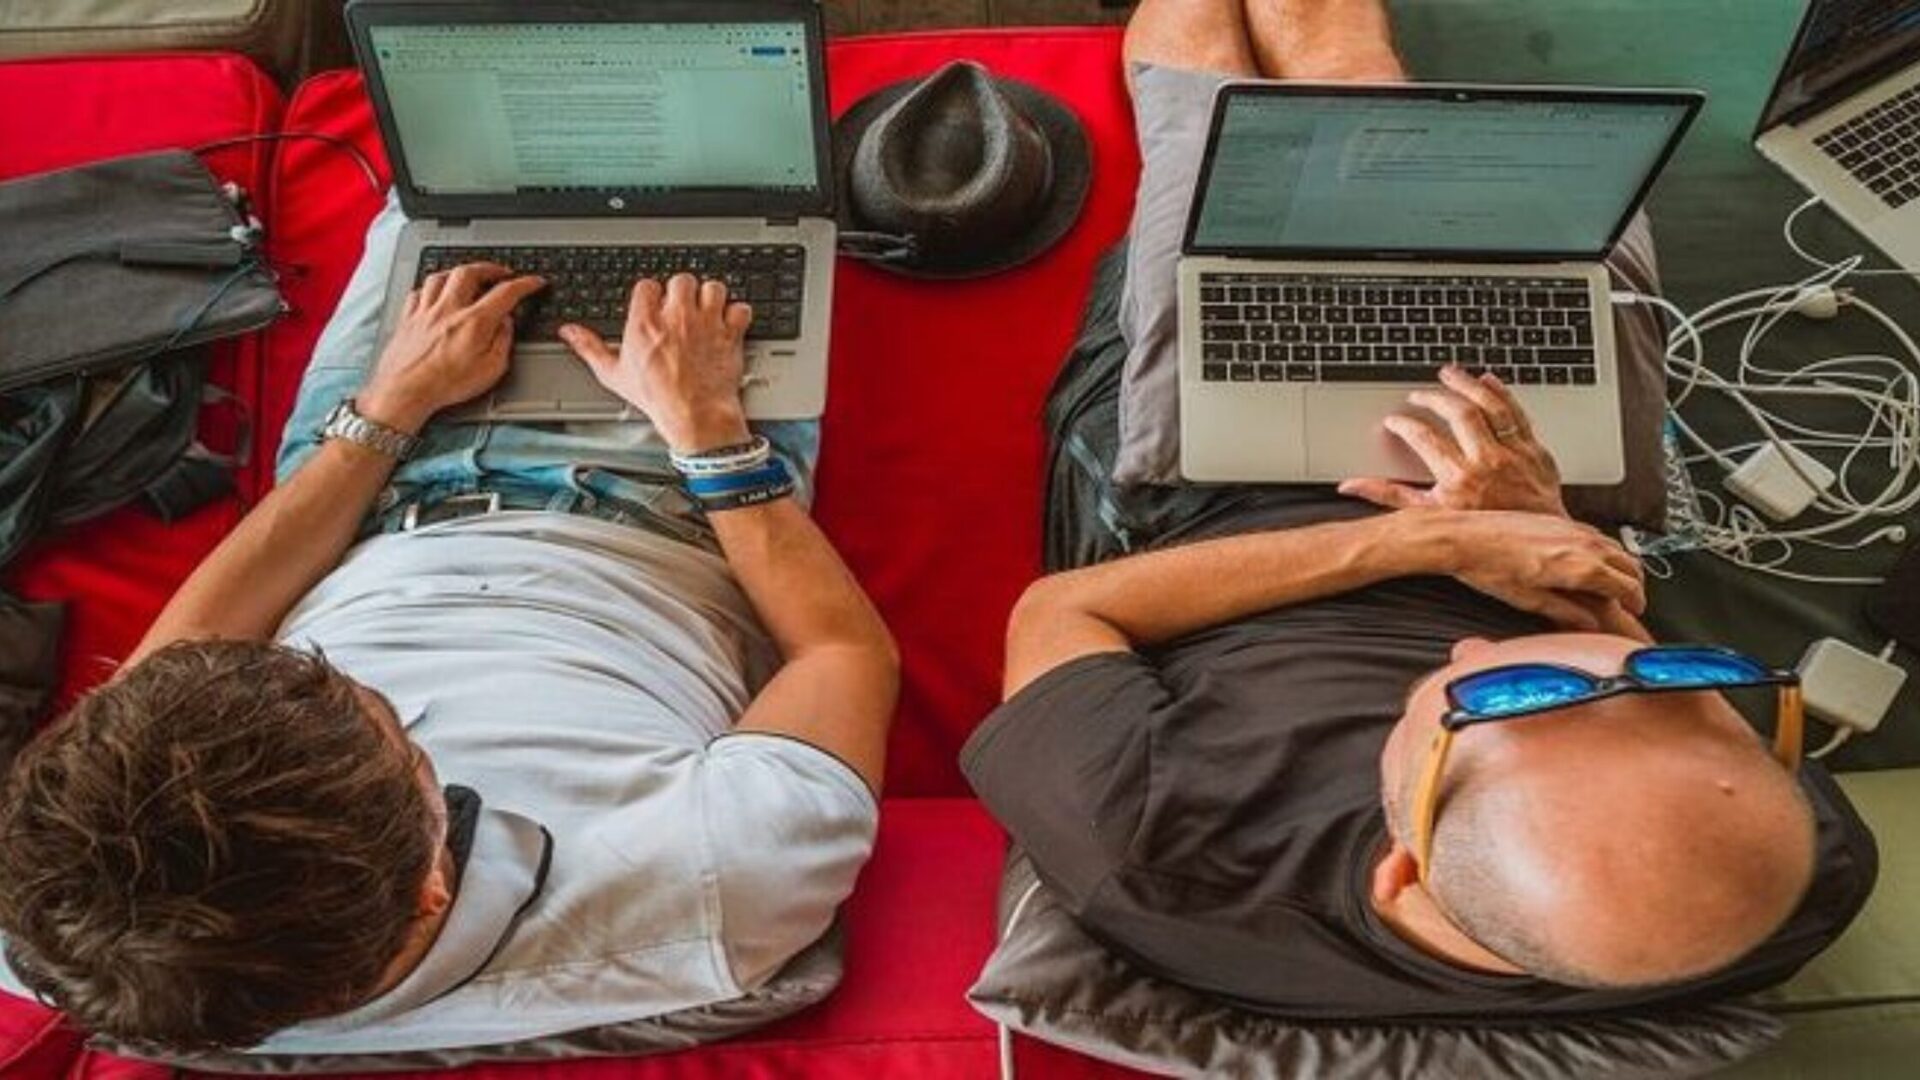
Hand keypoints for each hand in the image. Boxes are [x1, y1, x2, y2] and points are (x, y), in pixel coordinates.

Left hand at [358, 263, 546, 431]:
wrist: (405, 392)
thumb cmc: (445, 385)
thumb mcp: (491, 370)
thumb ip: (502, 342)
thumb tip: (506, 324)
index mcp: (474, 322)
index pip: (505, 293)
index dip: (525, 284)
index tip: (534, 282)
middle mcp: (449, 310)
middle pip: (470, 272)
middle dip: (490, 268)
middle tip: (501, 272)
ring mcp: (426, 311)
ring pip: (441, 276)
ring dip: (458, 272)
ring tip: (468, 276)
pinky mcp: (408, 318)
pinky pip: (419, 291)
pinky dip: (431, 288)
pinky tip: (435, 294)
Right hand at [557, 273, 752, 451]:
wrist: (695, 416)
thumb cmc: (657, 399)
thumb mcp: (614, 375)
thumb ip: (590, 348)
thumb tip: (569, 333)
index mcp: (645, 323)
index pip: (647, 285)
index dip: (652, 294)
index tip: (655, 305)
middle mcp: (676, 317)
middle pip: (682, 279)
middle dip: (683, 291)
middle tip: (683, 308)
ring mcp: (706, 323)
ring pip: (713, 287)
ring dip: (711, 297)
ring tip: (706, 312)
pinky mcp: (730, 334)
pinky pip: (740, 308)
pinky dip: (737, 314)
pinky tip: (729, 324)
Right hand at [1339, 366, 1566, 517]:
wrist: (1537, 548)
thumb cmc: (1485, 538)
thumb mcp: (1432, 519)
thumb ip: (1391, 497)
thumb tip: (1353, 486)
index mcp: (1458, 481)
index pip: (1424, 438)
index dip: (1404, 425)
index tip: (1394, 421)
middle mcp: (1487, 463)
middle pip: (1459, 414)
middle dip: (1434, 397)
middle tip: (1418, 394)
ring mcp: (1514, 454)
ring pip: (1490, 406)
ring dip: (1467, 385)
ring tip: (1449, 374)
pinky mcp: (1535, 450)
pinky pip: (1517, 413)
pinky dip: (1502, 393)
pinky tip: (1488, 380)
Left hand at [1423, 509, 1647, 630]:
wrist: (1462, 536)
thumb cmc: (1487, 567)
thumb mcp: (1528, 600)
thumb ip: (1565, 612)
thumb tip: (1587, 623)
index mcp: (1578, 566)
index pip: (1625, 585)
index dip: (1636, 601)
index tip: (1636, 609)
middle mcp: (1580, 542)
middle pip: (1629, 563)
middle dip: (1635, 583)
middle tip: (1630, 599)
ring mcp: (1570, 527)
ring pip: (1615, 546)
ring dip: (1621, 565)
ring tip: (1614, 582)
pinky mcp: (1557, 518)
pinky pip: (1595, 534)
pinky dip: (1603, 550)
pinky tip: (1589, 560)